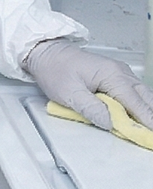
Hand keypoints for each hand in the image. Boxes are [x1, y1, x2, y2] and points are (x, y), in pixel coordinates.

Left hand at [25, 39, 152, 132]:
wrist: (47, 53)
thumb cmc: (55, 69)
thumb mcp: (68, 93)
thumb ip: (91, 109)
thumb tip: (111, 123)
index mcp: (112, 75)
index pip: (136, 103)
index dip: (146, 121)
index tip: (150, 135)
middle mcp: (121, 72)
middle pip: (145, 99)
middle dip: (149, 118)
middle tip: (149, 135)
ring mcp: (121, 73)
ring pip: (143, 96)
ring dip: (145, 112)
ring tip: (145, 129)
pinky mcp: (116, 77)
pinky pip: (134, 93)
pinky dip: (139, 105)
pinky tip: (136, 117)